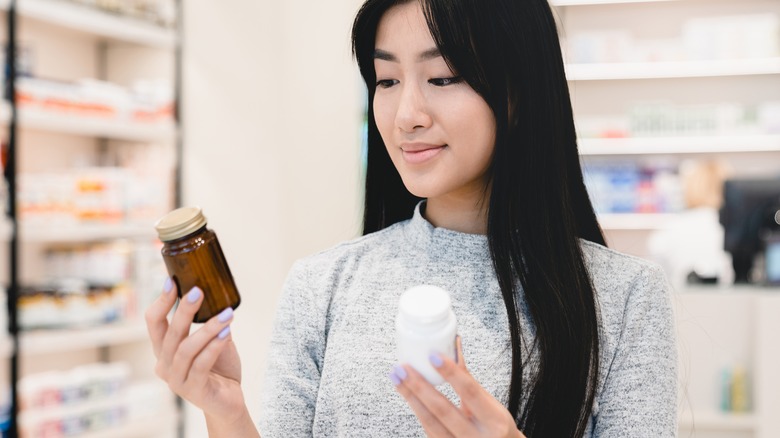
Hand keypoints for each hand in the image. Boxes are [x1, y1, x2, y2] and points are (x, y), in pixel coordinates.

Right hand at [145, 278, 245, 423]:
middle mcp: (164, 364)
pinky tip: (226, 334)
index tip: (172, 280)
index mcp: (164, 350)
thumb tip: (218, 298)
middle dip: (183, 310)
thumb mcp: (214, 341)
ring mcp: (176, 379)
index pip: (154, 322)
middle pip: (169, 333)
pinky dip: (214, 347)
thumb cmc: (219, 368)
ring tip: (227, 314)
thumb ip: (211, 324)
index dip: (161, 301)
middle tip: (198, 291)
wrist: (229, 401)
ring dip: (207, 328)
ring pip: (186, 348)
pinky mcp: (192, 390)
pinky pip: (201, 365)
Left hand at [390, 337, 526, 437]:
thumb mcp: (490, 404)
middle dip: (419, 387)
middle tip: (402, 367)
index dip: (451, 373)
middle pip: (443, 410)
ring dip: (411, 398)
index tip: (432, 355)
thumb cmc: (495, 425)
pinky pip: (429, 430)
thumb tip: (454, 345)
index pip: (470, 392)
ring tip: (397, 378)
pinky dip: (417, 410)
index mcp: (495, 421)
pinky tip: (408, 395)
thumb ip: (469, 379)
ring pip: (430, 422)